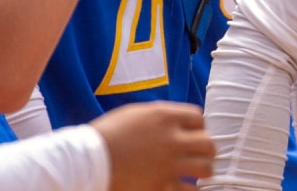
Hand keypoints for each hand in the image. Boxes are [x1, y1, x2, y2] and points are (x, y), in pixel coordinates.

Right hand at [92, 102, 214, 189]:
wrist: (88, 160)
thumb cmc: (107, 134)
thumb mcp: (136, 114)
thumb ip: (160, 116)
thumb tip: (175, 119)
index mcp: (166, 117)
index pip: (199, 119)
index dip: (198, 126)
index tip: (193, 133)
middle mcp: (172, 139)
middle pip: (208, 143)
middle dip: (206, 149)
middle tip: (200, 154)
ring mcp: (169, 165)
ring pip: (206, 169)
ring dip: (203, 171)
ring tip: (197, 174)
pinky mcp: (161, 186)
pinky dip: (189, 190)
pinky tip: (184, 188)